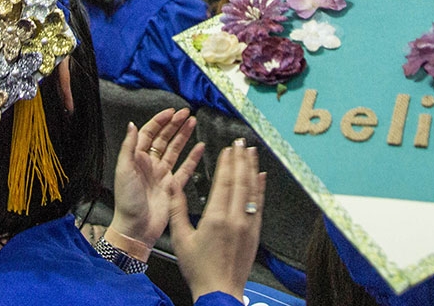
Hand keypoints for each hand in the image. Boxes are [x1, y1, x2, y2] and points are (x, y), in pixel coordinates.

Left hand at [107, 108, 203, 259]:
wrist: (136, 228)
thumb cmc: (126, 202)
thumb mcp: (124, 170)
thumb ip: (129, 146)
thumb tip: (132, 125)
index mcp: (137, 159)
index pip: (149, 133)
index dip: (159, 121)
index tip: (170, 112)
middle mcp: (150, 165)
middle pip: (164, 139)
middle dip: (174, 125)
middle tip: (186, 113)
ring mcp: (162, 175)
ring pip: (175, 150)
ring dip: (184, 136)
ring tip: (193, 122)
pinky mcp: (173, 187)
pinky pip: (185, 168)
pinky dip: (193, 157)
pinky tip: (199, 147)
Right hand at [171, 139, 264, 301]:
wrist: (219, 291)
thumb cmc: (199, 269)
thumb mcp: (181, 238)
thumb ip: (177, 210)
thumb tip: (172, 186)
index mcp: (215, 218)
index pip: (224, 182)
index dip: (227, 163)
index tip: (228, 148)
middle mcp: (235, 219)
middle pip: (240, 182)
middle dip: (241, 159)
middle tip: (241, 142)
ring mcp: (248, 226)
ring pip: (252, 191)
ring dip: (252, 169)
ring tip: (252, 152)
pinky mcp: (255, 233)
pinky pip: (260, 206)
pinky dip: (260, 189)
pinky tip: (261, 177)